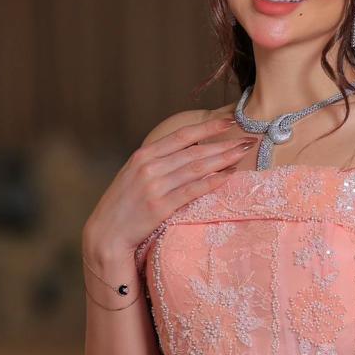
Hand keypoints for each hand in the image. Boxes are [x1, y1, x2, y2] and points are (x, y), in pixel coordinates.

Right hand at [83, 114, 256, 259]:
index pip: (182, 136)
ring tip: (243, 153)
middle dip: (224, 144)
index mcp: (144, 155)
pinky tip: (228, 176)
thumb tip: (188, 151)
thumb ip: (158, 162)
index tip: (228, 121)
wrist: (106, 233)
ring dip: (223, 159)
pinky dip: (212, 181)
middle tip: (248, 139)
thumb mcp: (135, 175)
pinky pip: (192, 191)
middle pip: (194, 151)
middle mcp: (149, 167)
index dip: (207, 127)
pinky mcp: (160, 207)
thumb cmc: (124, 205)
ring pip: (196, 168)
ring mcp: (154, 186)